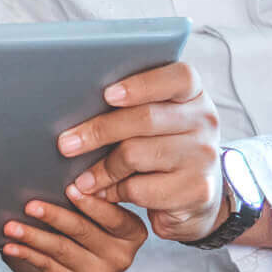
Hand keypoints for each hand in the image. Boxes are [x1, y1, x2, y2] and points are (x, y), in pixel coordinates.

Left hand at [1, 185, 147, 271]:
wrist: (83, 256)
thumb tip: (64, 171)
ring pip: (61, 250)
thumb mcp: (100, 205)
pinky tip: (11, 246)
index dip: (91, 204)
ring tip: (11, 226)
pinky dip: (27, 254)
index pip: (113, 217)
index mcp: (132, 232)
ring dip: (33, 236)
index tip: (69, 188)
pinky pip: (48, 267)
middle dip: (53, 217)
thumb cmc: (90, 218)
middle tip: (30, 205)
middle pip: (82, 232)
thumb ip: (93, 192)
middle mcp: (120, 256)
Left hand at [57, 62, 223, 242]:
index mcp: (193, 93)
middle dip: (99, 131)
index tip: (107, 95)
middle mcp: (205, 120)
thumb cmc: (160, 144)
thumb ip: (129, 105)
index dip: (141, 85)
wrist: (195, 194)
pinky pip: (142, 188)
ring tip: (81, 178)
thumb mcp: (154, 118)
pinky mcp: (198, 190)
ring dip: (102, 168)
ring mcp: (204, 155)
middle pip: (145, 119)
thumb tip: (76, 105)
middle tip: (66, 144)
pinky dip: (116, 191)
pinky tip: (104, 193)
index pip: (178, 78)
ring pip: (137, 155)